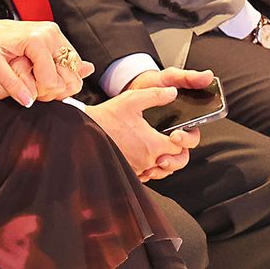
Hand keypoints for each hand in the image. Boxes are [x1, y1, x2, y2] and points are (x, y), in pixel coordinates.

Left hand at [0, 16, 90, 106]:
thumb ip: (10, 83)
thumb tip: (28, 101)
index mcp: (36, 40)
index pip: (53, 79)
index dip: (42, 92)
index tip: (28, 93)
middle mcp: (50, 34)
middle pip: (70, 75)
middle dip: (54, 88)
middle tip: (35, 89)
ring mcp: (56, 35)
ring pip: (74, 70)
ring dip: (60, 83)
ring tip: (39, 83)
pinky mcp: (57, 38)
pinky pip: (71, 63)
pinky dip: (62, 75)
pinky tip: (45, 76)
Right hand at [88, 81, 203, 180]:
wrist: (83, 133)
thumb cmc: (105, 118)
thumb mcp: (132, 100)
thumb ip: (155, 95)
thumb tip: (172, 93)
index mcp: (153, 144)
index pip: (182, 146)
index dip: (186, 137)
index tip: (182, 131)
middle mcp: (147, 160)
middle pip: (176, 163)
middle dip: (179, 153)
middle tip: (173, 141)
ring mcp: (138, 169)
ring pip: (163, 171)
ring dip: (166, 161)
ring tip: (160, 147)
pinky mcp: (129, 172)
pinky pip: (148, 175)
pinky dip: (151, 167)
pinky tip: (145, 154)